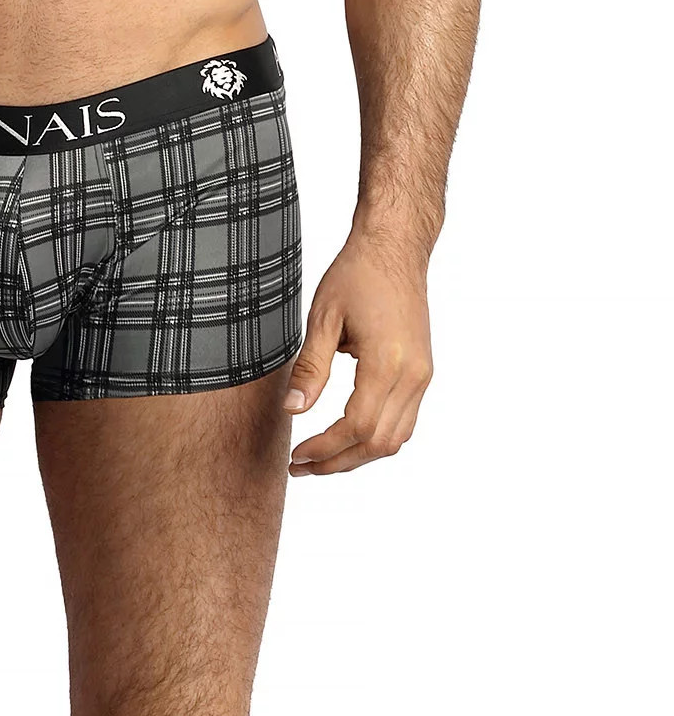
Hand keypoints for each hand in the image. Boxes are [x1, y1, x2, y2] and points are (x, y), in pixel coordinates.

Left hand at [284, 233, 433, 474]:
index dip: (325, 448)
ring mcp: (423, 376)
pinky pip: (404, 421)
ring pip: (396, 439)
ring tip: (321, 458)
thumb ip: (310, 368)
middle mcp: (413, 376)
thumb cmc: (357, 274)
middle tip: (301, 467)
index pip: (357, 427)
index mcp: (388, 362)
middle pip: (379, 443)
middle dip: (339, 462)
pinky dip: (376, 437)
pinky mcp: (423, 372)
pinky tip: (347, 435)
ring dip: (359, 455)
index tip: (296, 455)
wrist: (395, 248)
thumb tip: (293, 410)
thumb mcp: (323, 317)